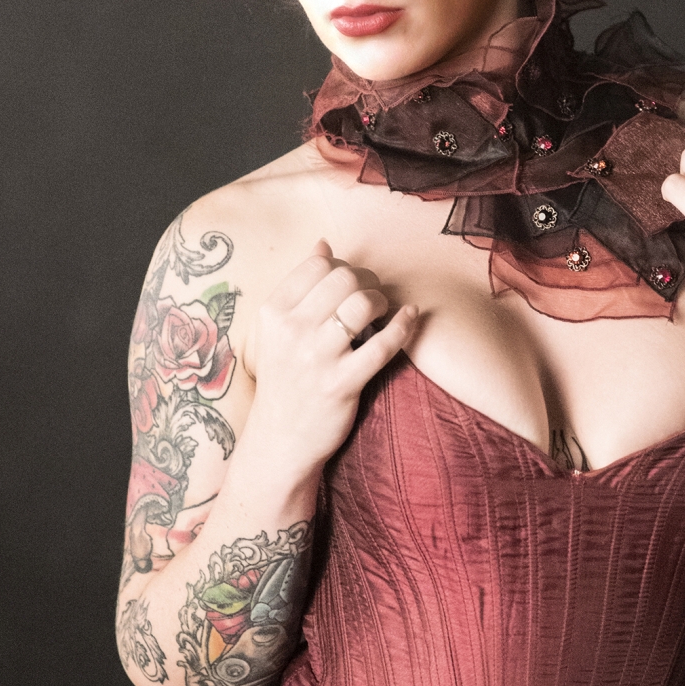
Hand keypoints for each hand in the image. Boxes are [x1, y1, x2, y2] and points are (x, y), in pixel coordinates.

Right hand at [243, 240, 416, 476]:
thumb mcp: (276, 331)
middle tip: (372, 295)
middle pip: (343, 277)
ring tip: (383, 310)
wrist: (280, 441)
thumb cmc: (285, 380)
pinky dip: (403, 326)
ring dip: (381, 300)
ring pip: (361, 303)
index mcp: (273, 313)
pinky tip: (411, 317)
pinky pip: (383, 345)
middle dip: (366, 280)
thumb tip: (323, 244)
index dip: (342, 264)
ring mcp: (317, 358)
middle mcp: (291, 331)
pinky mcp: (342, 384)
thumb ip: (298, 288)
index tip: (350, 281)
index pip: (317, 264)